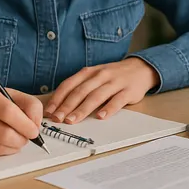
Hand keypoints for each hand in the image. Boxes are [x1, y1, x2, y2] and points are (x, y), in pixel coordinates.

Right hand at [0, 82, 42, 156]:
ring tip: (16, 141)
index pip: (7, 110)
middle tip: (27, 139)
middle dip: (21, 139)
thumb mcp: (4, 93)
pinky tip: (0, 143)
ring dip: (12, 148)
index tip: (34, 131)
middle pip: (2, 132)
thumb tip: (35, 124)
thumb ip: (26, 104)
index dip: (25, 123)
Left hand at [44, 58, 159, 123]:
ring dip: (82, 109)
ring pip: (96, 96)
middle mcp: (100, 75)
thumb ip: (80, 87)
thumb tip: (59, 106)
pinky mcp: (128, 91)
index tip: (49, 111)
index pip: (69, 84)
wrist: (140, 68)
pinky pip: (117, 100)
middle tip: (57, 119)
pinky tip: (100, 117)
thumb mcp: (95, 76)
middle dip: (67, 106)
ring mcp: (115, 82)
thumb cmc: (112, 76)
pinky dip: (108, 109)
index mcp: (89, 72)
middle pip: (80, 91)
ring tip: (72, 120)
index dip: (58, 98)